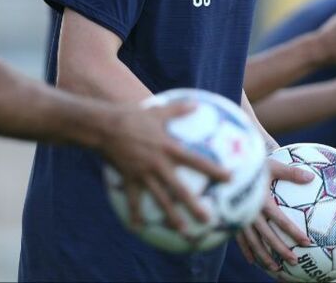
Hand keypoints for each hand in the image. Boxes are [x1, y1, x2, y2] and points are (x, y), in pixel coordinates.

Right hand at [100, 101, 230, 230]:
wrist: (105, 127)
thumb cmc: (133, 116)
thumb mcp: (158, 111)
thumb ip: (179, 110)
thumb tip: (197, 103)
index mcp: (169, 149)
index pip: (197, 161)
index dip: (214, 170)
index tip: (230, 179)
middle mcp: (159, 165)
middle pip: (180, 189)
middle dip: (194, 206)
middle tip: (208, 220)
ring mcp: (143, 174)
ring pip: (160, 200)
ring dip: (171, 217)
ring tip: (183, 232)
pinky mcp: (129, 179)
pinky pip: (133, 200)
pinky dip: (135, 214)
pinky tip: (138, 229)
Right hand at [236, 159, 313, 272]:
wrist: (228, 166)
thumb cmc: (253, 164)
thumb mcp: (272, 166)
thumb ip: (291, 173)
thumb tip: (311, 177)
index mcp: (262, 200)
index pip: (280, 220)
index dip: (293, 232)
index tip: (306, 242)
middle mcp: (251, 212)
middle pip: (268, 236)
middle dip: (281, 250)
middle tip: (294, 261)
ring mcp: (240, 218)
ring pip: (254, 242)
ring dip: (265, 256)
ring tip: (276, 268)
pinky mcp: (232, 220)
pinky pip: (239, 239)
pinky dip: (247, 251)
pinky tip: (254, 261)